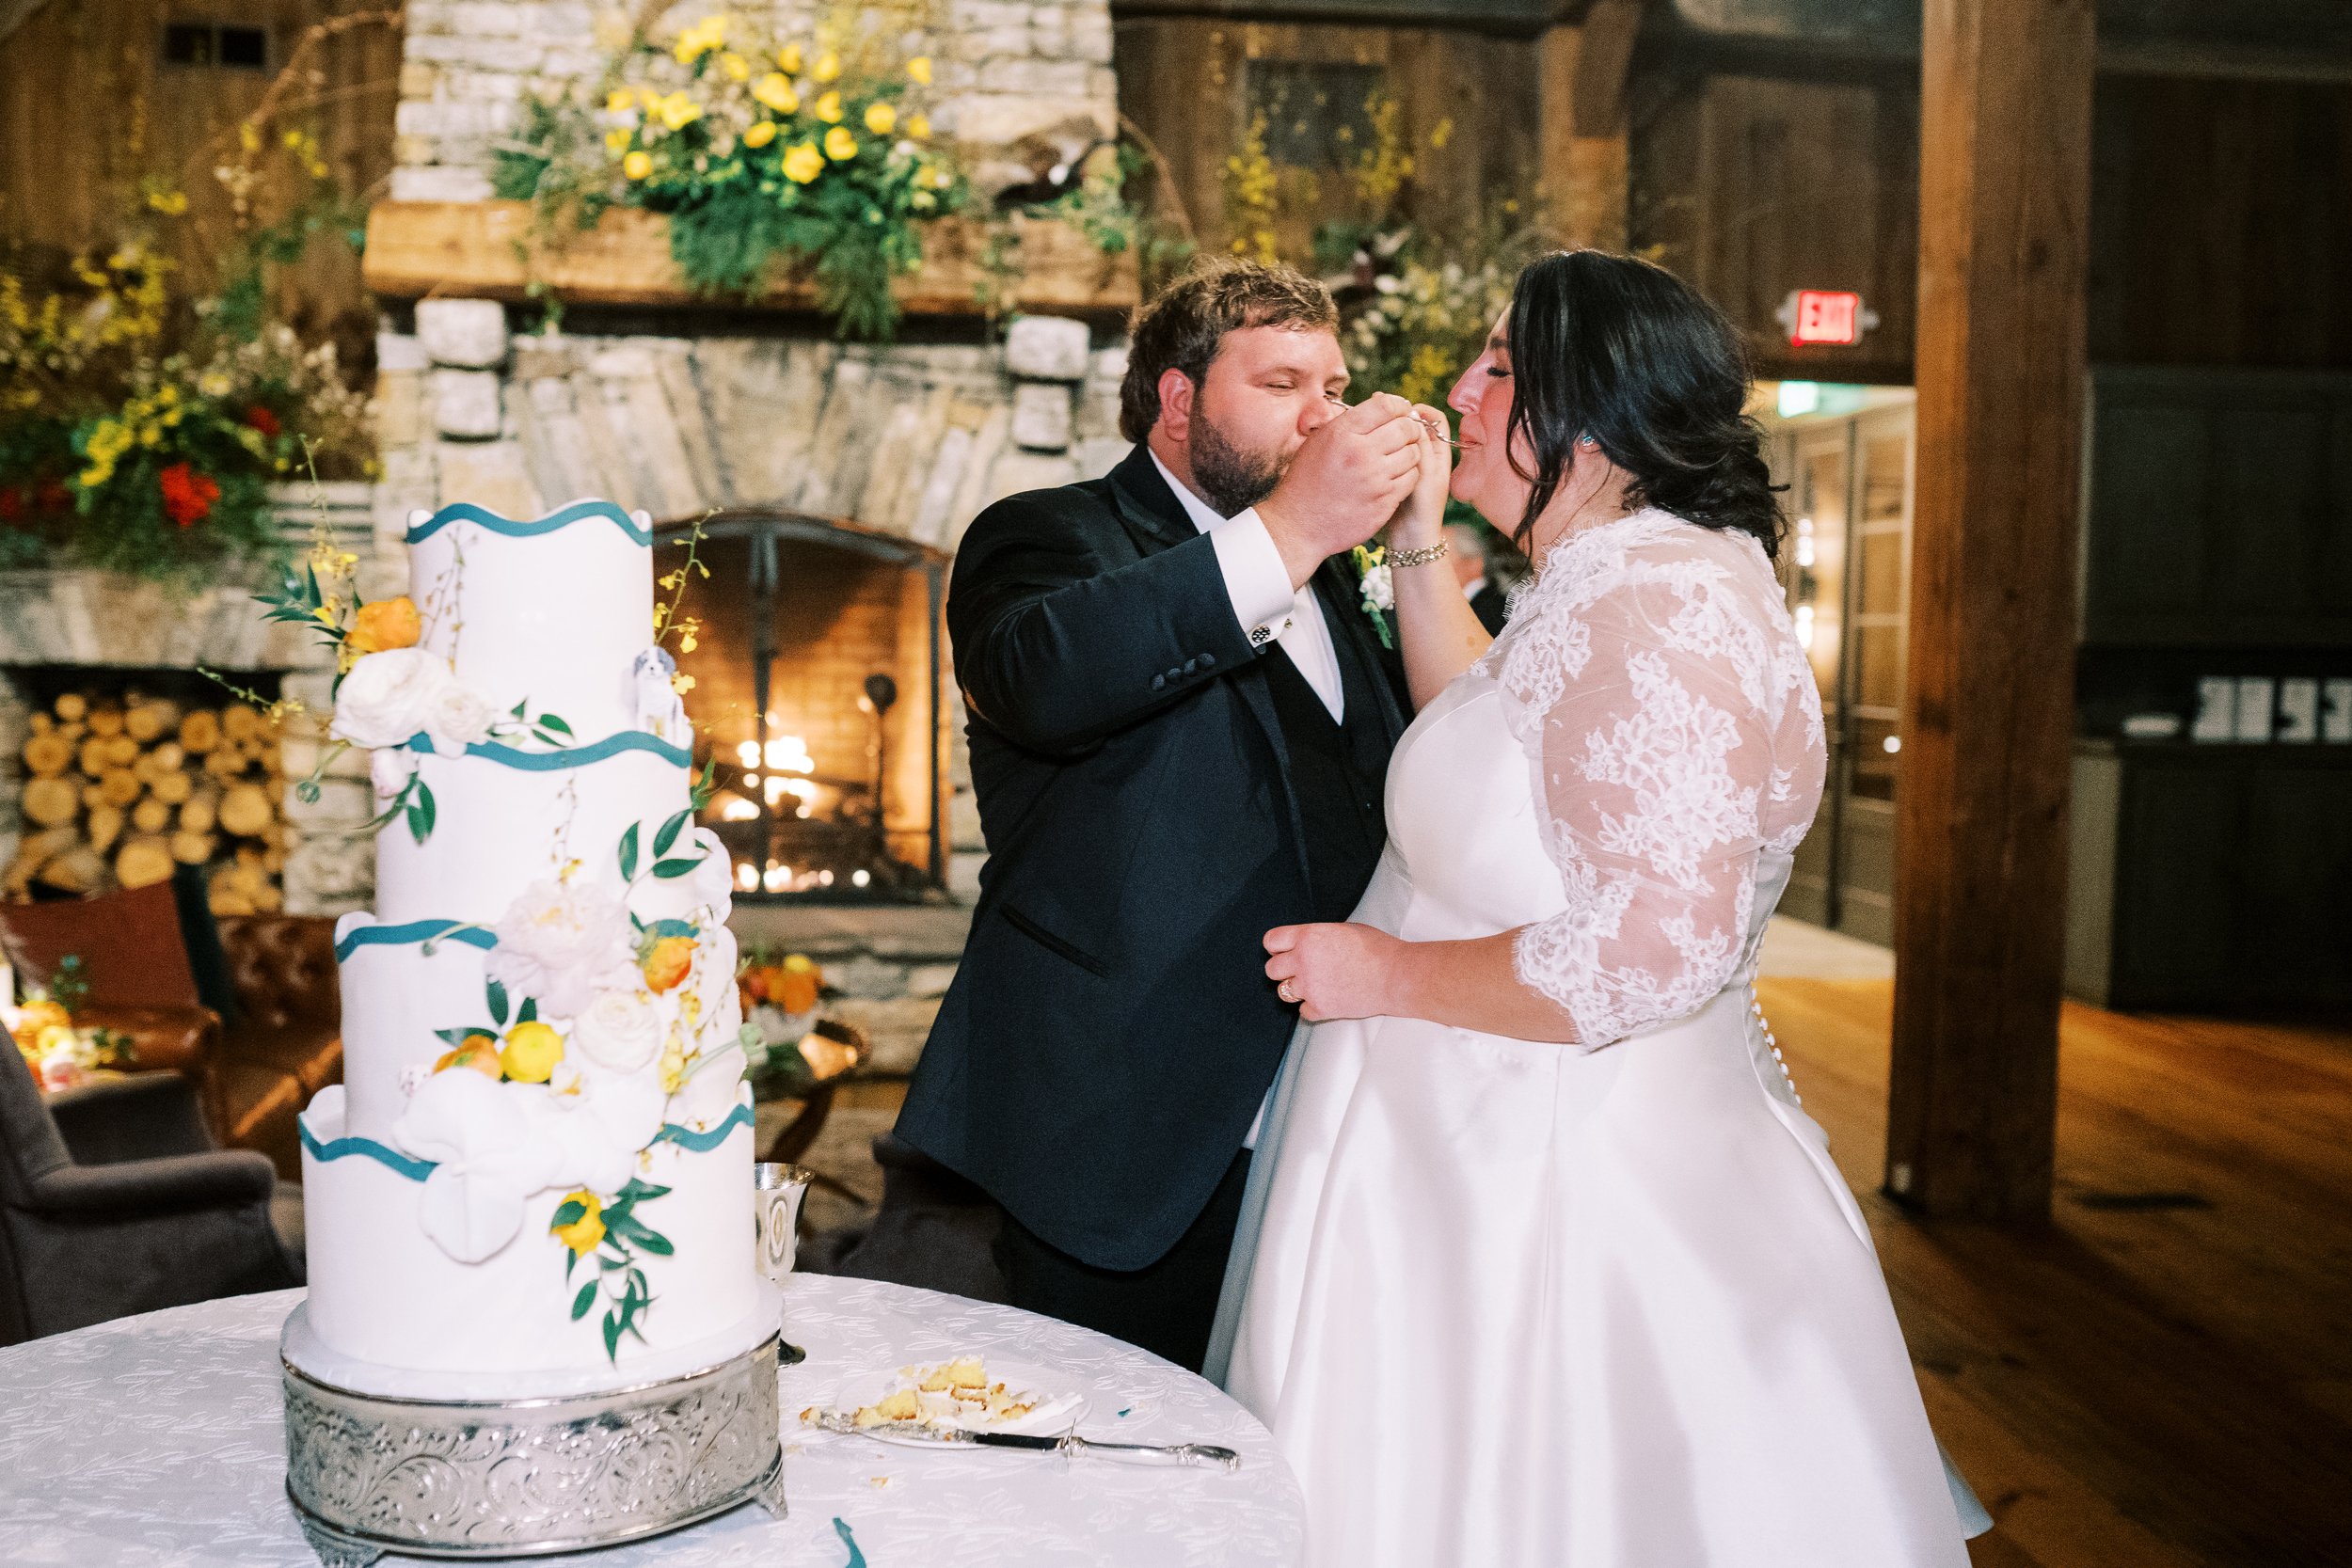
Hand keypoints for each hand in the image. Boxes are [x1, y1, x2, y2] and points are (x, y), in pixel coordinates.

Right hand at [1257, 393, 1422, 587]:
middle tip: (1406, 433)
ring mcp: (1375, 480)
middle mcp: (1361, 453)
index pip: (1386, 405)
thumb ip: (1348, 423)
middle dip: (1409, 428)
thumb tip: (1380, 403)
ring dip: (1410, 452)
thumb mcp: (1318, 441)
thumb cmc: (1306, 480)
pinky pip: (1411, 479)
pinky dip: (1407, 475)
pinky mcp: (1384, 502)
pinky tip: (1395, 476)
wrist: (1299, 524)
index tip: (1400, 411)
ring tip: (1399, 456)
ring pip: (1413, 454)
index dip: (1398, 405)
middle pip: (1405, 428)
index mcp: (1343, 433)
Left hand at [1264, 921, 1399, 1022]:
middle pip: (1271, 970)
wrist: (1396, 975)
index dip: (1277, 947)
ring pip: (1283, 992)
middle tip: (1300, 970)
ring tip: (1316, 985)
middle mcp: (1303, 961)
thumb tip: (1308, 942)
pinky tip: (1327, 999)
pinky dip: (1312, 1008)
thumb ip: (1318, 936)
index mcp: (1308, 936)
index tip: (1282, 951)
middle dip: (1283, 970)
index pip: (1271, 941)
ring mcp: (1310, 987)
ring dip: (1296, 989)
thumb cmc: (1377, 949)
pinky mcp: (1320, 1008)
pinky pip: (1302, 1012)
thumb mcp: (1343, 929)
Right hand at [1385, 402, 1453, 550]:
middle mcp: (1427, 458)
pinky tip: (1367, 454)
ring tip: (1372, 437)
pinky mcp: (1393, 478)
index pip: (1434, 419)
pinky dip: (1380, 452)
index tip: (1401, 412)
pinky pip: (1387, 457)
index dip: (1420, 411)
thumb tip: (1413, 414)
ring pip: (1398, 442)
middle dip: (1399, 422)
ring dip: (1388, 437)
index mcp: (1439, 453)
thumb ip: (1420, 443)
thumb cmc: (1423, 508)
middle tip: (1379, 421)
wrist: (1410, 539)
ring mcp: (1409, 467)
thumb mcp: (1425, 471)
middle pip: (1414, 428)